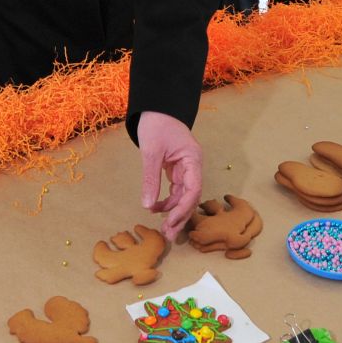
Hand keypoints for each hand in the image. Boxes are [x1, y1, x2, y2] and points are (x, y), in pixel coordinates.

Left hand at [137, 111, 203, 242]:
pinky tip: (157, 209)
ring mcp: (186, 168)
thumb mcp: (151, 152)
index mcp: (192, 159)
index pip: (194, 189)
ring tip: (164, 229)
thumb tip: (147, 205)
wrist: (156, 107)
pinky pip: (176, 189)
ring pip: (184, 195)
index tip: (171, 221)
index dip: (183, 208)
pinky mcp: (177, 169)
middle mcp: (193, 165)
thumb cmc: (156, 124)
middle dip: (181, 216)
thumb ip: (150, 178)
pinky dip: (167, 200)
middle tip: (169, 235)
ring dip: (174, 212)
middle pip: (191, 196)